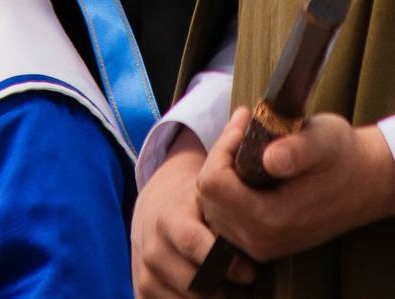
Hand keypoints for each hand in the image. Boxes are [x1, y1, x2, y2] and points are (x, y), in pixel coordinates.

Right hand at [131, 131, 251, 298]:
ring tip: (240, 296)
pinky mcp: (143, 292)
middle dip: (225, 290)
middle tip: (249, 288)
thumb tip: (247, 114)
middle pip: (194, 284)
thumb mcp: (209, 176)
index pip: (198, 246)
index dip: (227, 262)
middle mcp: (153, 248)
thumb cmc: (197, 195)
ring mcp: (146, 273)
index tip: (252, 270)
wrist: (157, 207)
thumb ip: (230, 152)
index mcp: (171, 218)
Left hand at [194, 107, 394, 266]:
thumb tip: (271, 158)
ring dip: (223, 170)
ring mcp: (259, 245)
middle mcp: (259, 240)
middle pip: (207, 197)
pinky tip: (249, 165)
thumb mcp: (325, 140)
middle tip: (244, 124)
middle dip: (220, 156)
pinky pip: (224, 215)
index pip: (212, 184)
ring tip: (246, 140)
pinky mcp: (262, 242)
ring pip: (212, 207)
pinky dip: (229, 187)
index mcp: (270, 220)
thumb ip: (297, 150)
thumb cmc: (344, 156)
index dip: (223, 146)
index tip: (244, 122)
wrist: (367, 183)